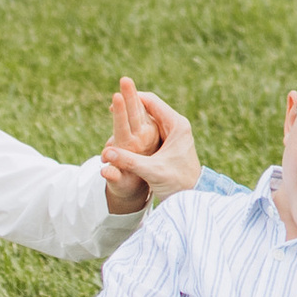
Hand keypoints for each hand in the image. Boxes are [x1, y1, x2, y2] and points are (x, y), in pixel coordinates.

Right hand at [99, 81, 198, 212]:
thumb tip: (105, 153)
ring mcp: (174, 133)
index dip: (132, 98)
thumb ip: (129, 161)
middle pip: (151, 107)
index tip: (115, 101)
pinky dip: (139, 129)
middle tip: (112, 107)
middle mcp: (177, 125)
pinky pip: (152, 129)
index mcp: (177, 125)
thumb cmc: (177, 183)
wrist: (191, 197)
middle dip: (131, 108)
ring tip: (115, 118)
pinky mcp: (170, 142)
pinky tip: (125, 134)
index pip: (152, 101)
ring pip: (150, 118)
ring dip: (134, 119)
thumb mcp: (151, 171)